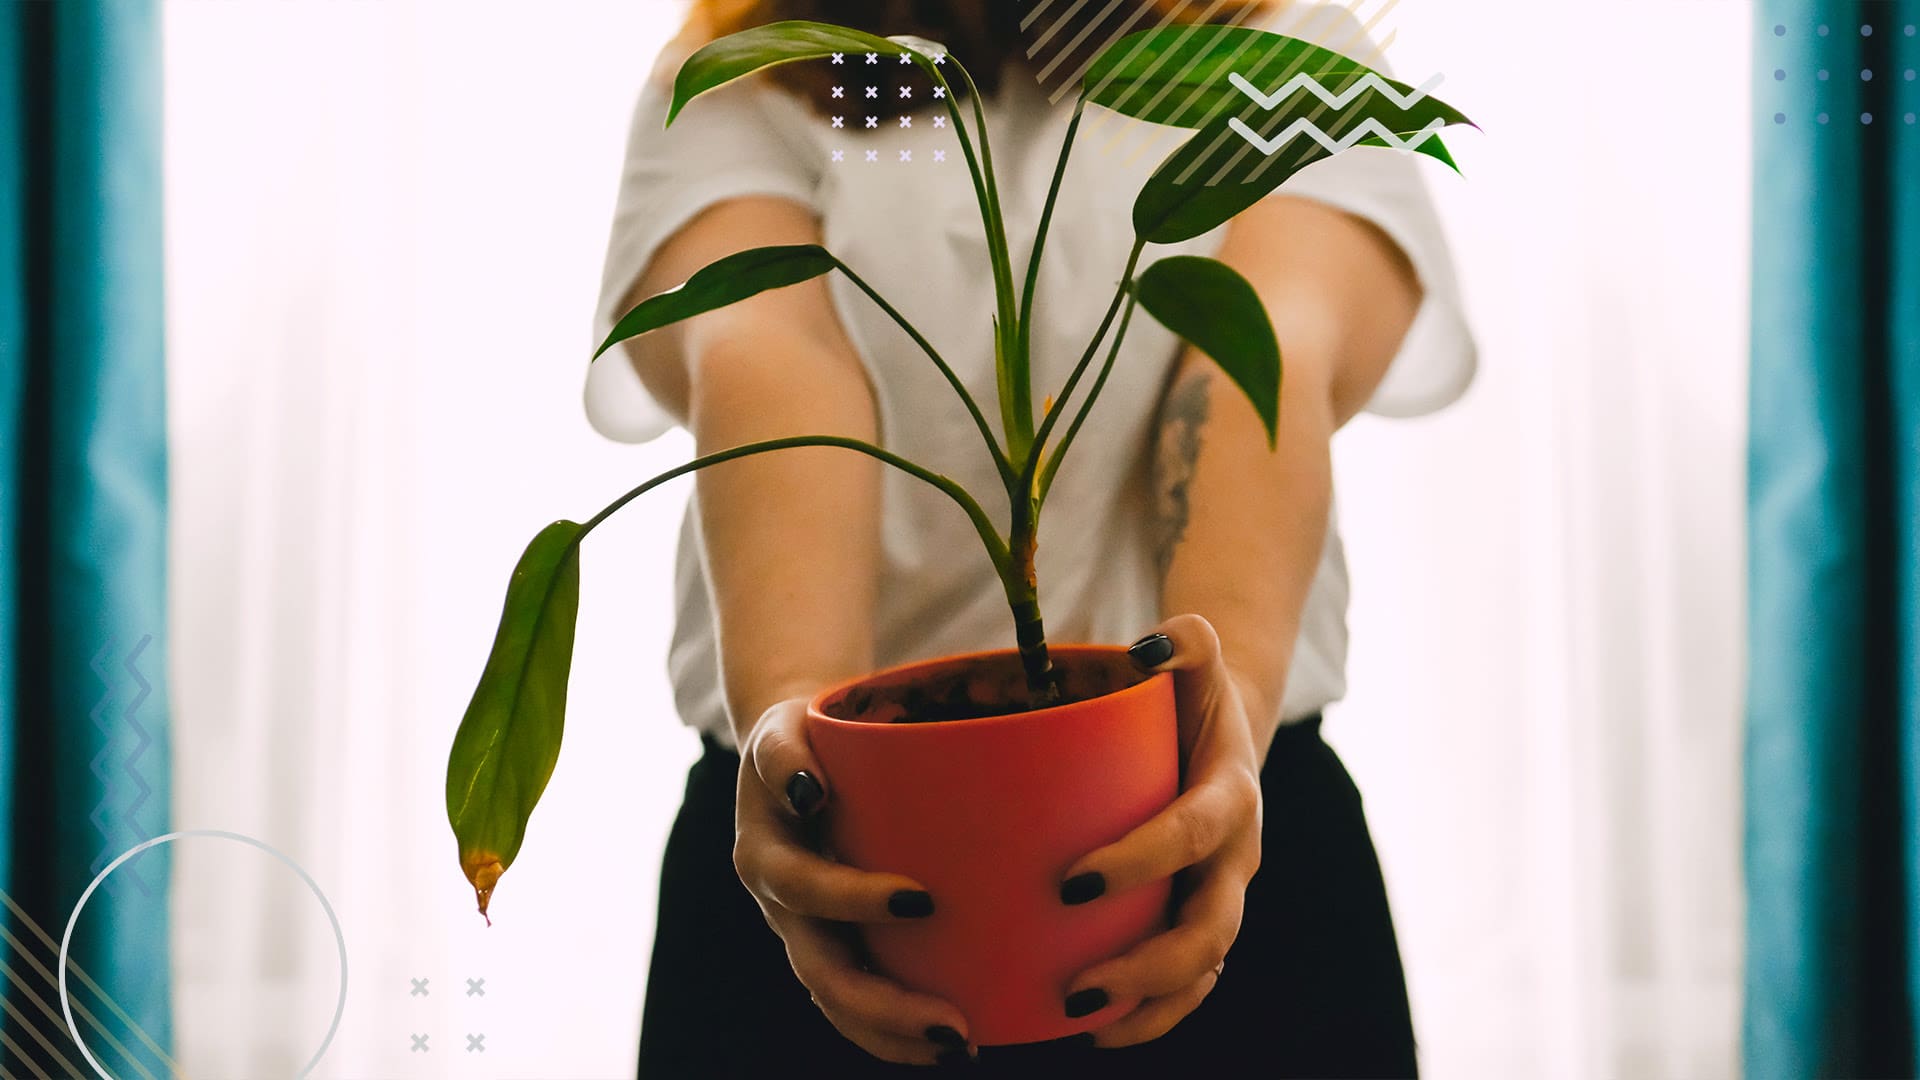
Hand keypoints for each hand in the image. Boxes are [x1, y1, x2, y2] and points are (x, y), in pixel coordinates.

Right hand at [732, 696, 976, 1063]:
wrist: (786, 760)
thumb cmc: (800, 739)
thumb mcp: (782, 730)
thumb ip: (782, 753)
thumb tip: (807, 786)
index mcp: (766, 854)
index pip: (804, 888)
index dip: (854, 899)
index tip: (920, 900)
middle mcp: (780, 906)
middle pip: (823, 970)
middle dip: (886, 1005)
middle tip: (953, 1023)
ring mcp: (803, 934)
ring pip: (837, 1000)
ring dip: (893, 1032)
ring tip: (959, 1043)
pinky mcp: (830, 946)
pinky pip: (853, 1002)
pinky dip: (891, 1031)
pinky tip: (944, 1043)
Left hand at [1058, 614, 1264, 1045]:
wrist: (1223, 732)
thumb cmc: (1189, 695)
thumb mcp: (1194, 660)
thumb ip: (1183, 641)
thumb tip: (1147, 646)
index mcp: (1231, 795)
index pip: (1193, 836)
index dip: (1140, 862)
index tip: (1071, 881)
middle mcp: (1236, 857)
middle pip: (1210, 927)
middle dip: (1147, 963)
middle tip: (1076, 980)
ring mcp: (1223, 896)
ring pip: (1203, 968)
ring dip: (1149, 1002)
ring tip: (1081, 1016)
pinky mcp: (1202, 921)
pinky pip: (1190, 984)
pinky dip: (1152, 1013)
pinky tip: (1094, 1028)